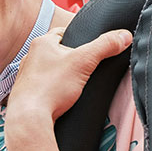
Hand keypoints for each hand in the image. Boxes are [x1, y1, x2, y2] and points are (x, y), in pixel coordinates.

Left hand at [5, 28, 131, 149]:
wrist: (29, 118)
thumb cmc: (50, 87)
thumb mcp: (84, 61)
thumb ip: (105, 46)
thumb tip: (124, 36)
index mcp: (41, 43)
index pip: (64, 32)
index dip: (80, 38)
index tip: (92, 48)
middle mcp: (30, 58)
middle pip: (58, 53)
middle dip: (73, 59)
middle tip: (87, 68)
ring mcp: (26, 76)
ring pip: (50, 71)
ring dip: (63, 76)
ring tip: (77, 84)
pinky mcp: (27, 94)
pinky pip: (45, 87)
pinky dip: (55, 90)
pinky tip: (64, 98)